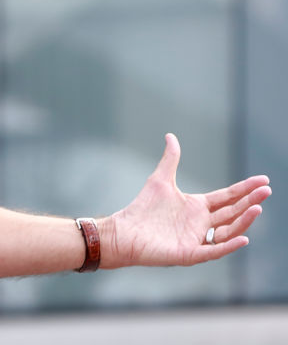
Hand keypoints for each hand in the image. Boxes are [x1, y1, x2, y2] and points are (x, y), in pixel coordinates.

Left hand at [103, 133, 270, 267]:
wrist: (124, 231)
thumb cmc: (143, 207)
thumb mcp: (160, 179)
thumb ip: (170, 159)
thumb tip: (171, 136)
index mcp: (197, 207)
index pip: (227, 197)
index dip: (245, 189)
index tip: (263, 180)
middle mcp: (201, 223)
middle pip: (232, 212)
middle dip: (250, 202)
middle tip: (267, 191)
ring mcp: (197, 239)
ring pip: (228, 231)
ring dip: (244, 221)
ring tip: (257, 208)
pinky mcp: (190, 253)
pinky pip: (214, 250)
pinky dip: (228, 246)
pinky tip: (243, 238)